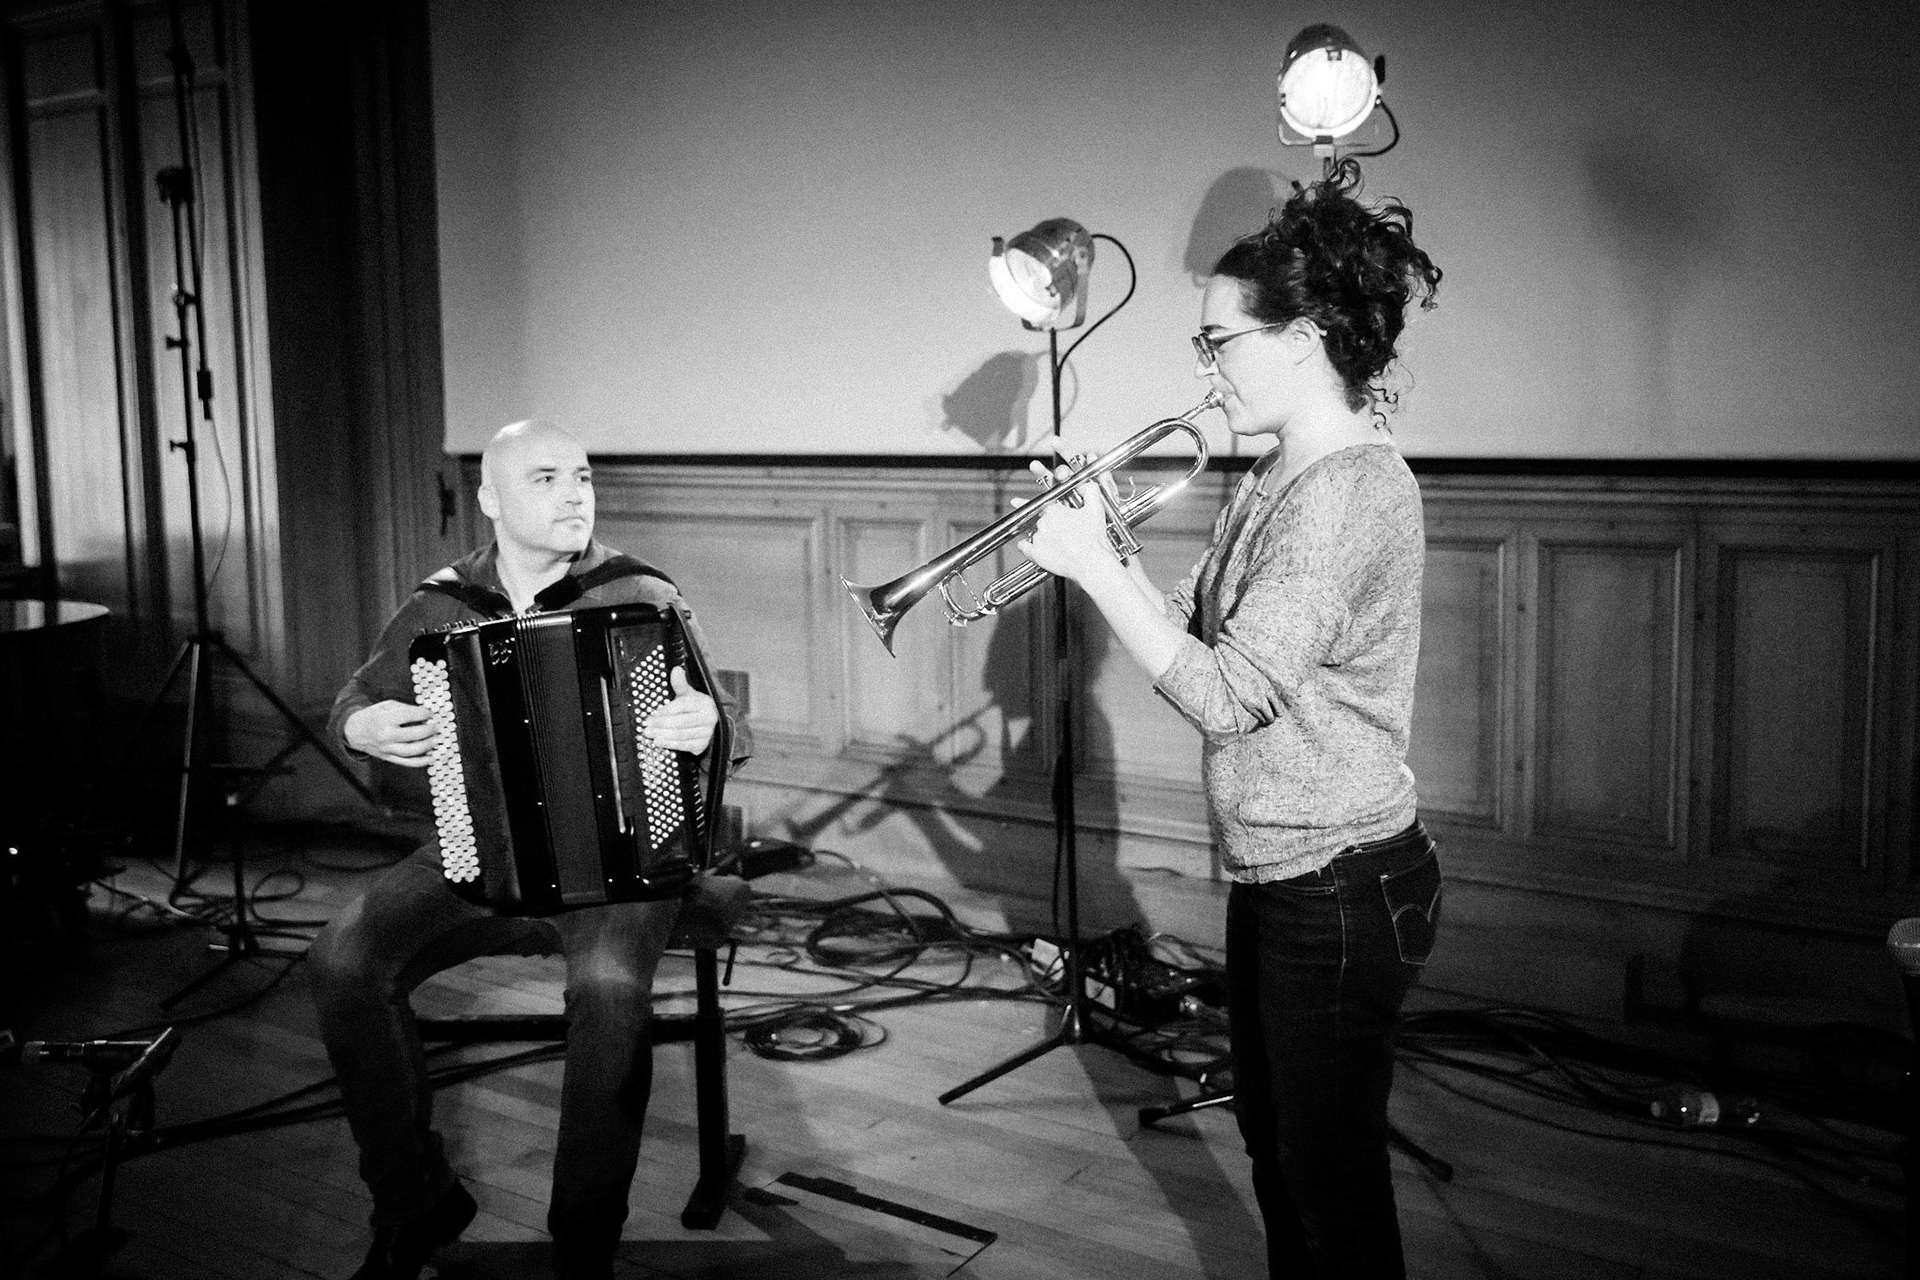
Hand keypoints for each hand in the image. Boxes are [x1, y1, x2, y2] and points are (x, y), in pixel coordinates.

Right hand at [343, 699, 436, 767]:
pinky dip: (421, 761)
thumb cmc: (373, 716)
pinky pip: (407, 762)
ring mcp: (387, 749)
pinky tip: (431, 757)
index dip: (424, 713)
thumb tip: (426, 713)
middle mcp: (386, 735)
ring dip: (428, 745)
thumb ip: (406, 708)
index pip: (409, 715)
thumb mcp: (386, 706)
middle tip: (436, 726)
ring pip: (412, 751)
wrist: (354, 732)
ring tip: (436, 739)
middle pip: (413, 734)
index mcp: (384, 719)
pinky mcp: (388, 758)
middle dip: (429, 730)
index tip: (430, 713)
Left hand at [643, 666, 717, 754]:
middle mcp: (709, 718)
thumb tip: (676, 670)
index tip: (653, 713)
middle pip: (681, 721)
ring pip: (682, 734)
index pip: (683, 706)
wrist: (707, 723)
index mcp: (704, 703)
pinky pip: (685, 745)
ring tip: (650, 734)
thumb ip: (680, 684)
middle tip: (647, 725)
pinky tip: (660, 742)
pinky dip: (670, 744)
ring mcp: (707, 732)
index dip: (666, 710)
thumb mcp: (687, 694)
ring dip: (663, 735)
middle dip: (661, 724)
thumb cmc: (694, 707)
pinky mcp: (703, 744)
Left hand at [1017, 460, 1120, 583]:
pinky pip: (1024, 547)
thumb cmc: (1093, 539)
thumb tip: (1087, 485)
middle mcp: (1043, 522)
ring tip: (1054, 542)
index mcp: (1054, 510)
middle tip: (1059, 531)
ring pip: (1033, 532)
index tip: (1025, 503)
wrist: (1090, 563)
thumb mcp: (1096, 509)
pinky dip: (1025, 546)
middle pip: (1040, 519)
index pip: (1042, 504)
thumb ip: (1091, 491)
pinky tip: (1031, 547)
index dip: (1041, 507)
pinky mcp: (1035, 554)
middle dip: (1048, 524)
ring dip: (1040, 535)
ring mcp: (1038, 538)